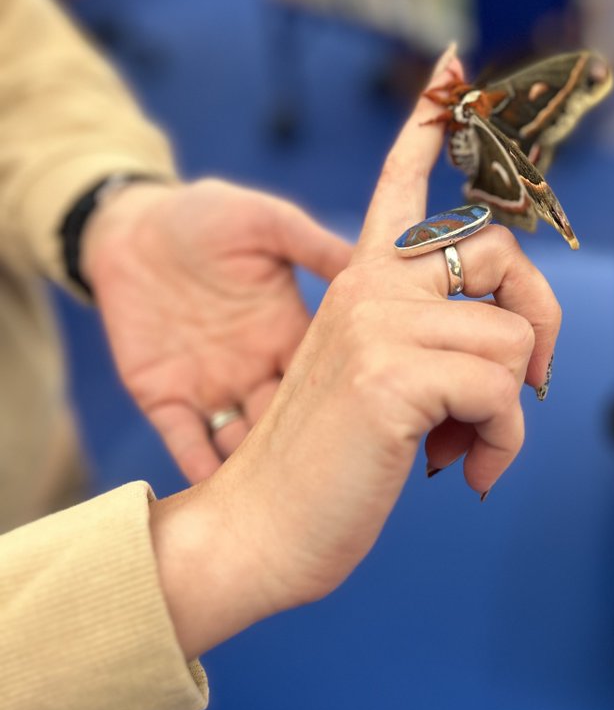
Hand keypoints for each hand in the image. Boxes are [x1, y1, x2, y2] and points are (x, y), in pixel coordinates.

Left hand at [82, 178, 351, 481]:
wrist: (131, 226)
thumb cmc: (204, 215)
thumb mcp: (267, 222)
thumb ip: (316, 246)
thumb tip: (385, 262)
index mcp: (290, 331)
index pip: (332, 375)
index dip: (354, 398)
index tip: (379, 420)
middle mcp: (259, 368)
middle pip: (294, 423)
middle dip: (313, 451)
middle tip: (340, 478)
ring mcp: (213, 387)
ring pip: (245, 442)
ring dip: (261, 471)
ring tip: (285, 495)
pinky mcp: (164, 398)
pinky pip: (186, 441)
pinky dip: (200, 467)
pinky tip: (217, 489)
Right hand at [149, 47, 560, 657]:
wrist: (261, 526)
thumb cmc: (328, 460)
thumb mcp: (377, 377)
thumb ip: (428, 339)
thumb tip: (515, 350)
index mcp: (360, 279)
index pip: (398, 181)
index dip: (429, 119)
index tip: (453, 60)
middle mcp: (369, 285)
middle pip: (502, 251)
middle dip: (540, 317)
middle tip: (528, 379)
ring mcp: (379, 324)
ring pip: (512, 339)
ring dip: (511, 411)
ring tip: (470, 446)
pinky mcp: (392, 375)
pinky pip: (504, 393)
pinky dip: (503, 444)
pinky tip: (467, 471)